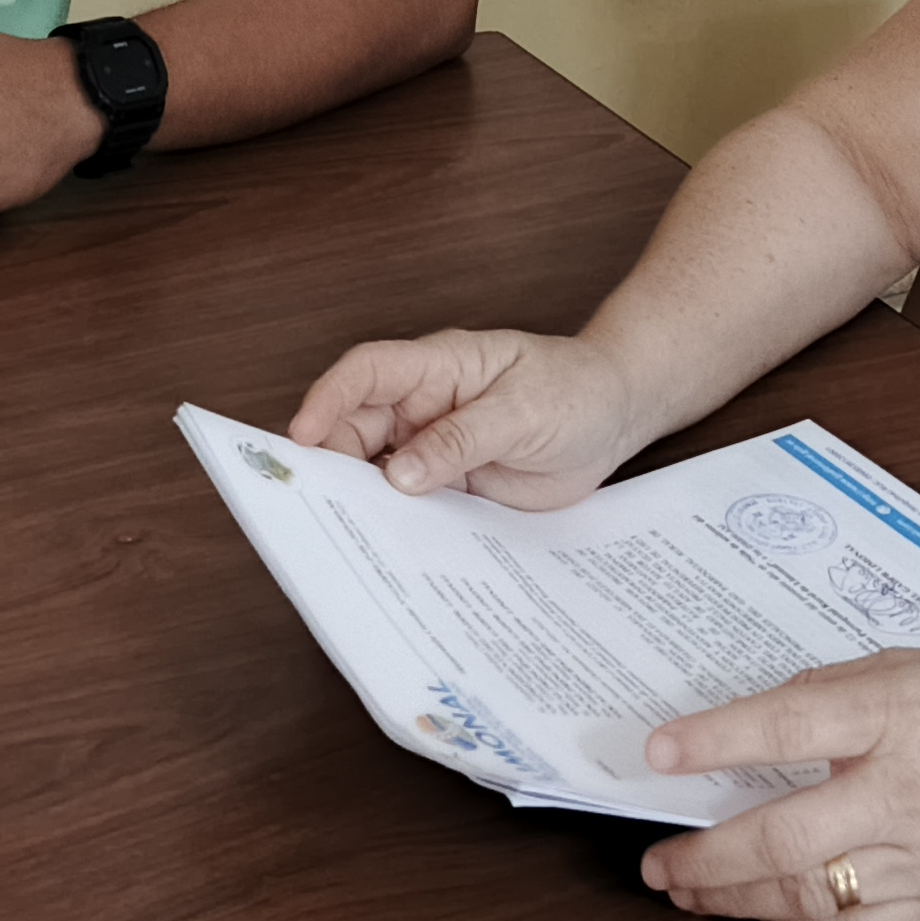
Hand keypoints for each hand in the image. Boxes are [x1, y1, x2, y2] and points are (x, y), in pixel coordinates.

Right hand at [285, 328, 643, 508]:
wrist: (616, 416)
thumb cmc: (575, 391)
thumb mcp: (523, 411)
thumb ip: (461, 439)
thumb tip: (398, 475)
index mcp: (438, 367)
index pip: (366, 373)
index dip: (328, 399)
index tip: (302, 436)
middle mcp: (425, 406)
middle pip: (357, 428)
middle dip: (332, 463)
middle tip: (317, 507)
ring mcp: (435, 448)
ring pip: (378, 472)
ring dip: (362, 500)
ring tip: (348, 538)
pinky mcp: (451, 486)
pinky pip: (413, 506)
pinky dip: (397, 526)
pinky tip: (391, 553)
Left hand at [636, 654, 919, 920]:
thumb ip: (840, 693)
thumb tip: (759, 723)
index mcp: (902, 714)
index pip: (788, 726)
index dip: (715, 740)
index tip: (658, 752)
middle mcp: (910, 794)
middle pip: (784, 837)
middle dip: (706, 858)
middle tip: (656, 863)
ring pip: (811, 896)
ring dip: (738, 900)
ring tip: (690, 892)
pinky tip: (767, 915)